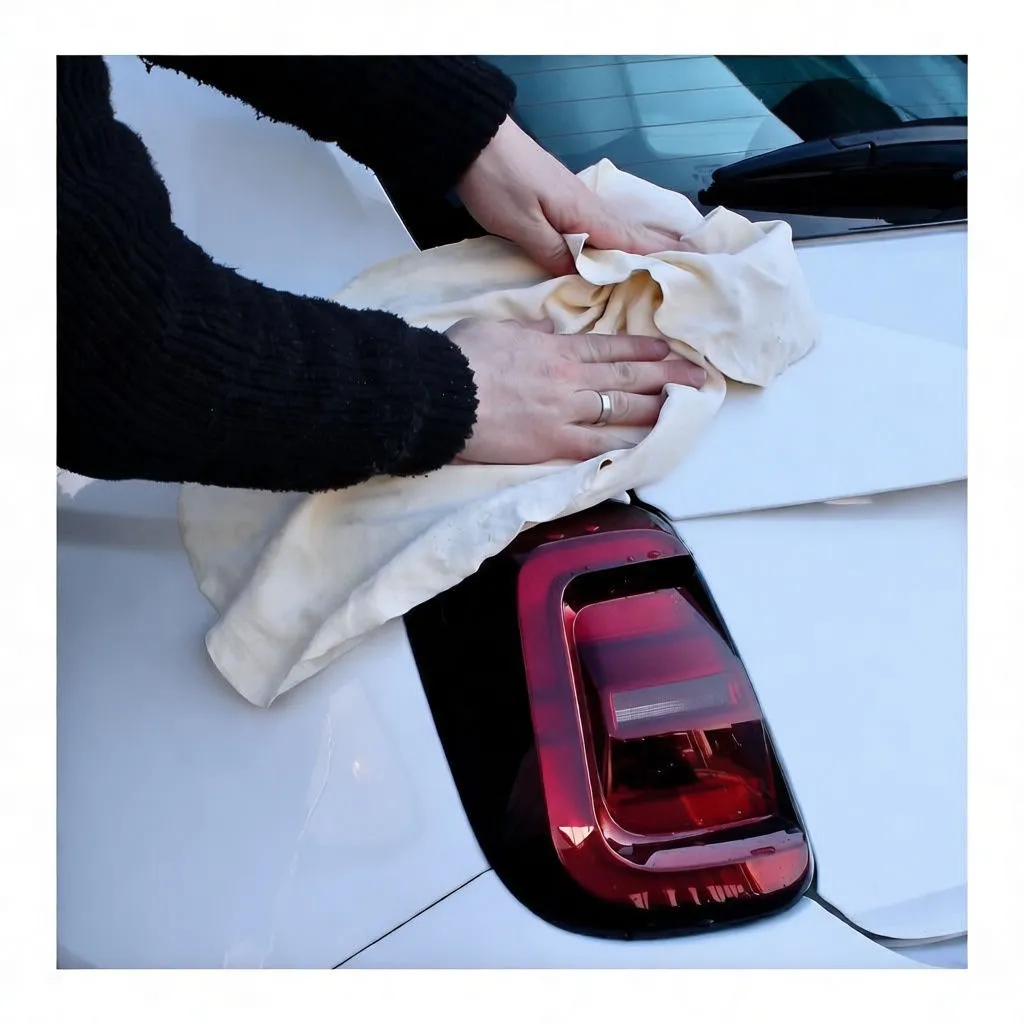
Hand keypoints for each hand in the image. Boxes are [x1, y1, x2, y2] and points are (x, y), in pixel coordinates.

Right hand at [446, 319, 706, 463]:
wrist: (443, 394)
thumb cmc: (462, 357)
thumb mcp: (497, 327)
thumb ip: (529, 331)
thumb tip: (548, 331)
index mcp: (557, 350)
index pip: (611, 348)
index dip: (643, 350)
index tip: (668, 350)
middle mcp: (570, 380)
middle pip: (628, 378)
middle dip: (668, 376)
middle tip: (698, 378)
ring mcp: (565, 414)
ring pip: (621, 410)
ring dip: (656, 408)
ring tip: (683, 409)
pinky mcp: (552, 444)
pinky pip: (596, 446)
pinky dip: (622, 447)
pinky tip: (644, 448)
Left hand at [456, 117, 685, 276]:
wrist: (476, 139)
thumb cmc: (498, 182)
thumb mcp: (522, 227)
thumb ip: (554, 253)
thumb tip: (583, 276)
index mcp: (584, 214)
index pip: (630, 241)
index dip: (659, 257)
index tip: (690, 269)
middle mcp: (587, 205)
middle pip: (630, 232)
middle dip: (661, 249)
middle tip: (692, 265)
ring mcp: (575, 200)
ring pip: (616, 228)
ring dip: (642, 243)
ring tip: (667, 257)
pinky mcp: (561, 198)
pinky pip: (599, 224)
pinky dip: (617, 236)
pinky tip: (618, 244)